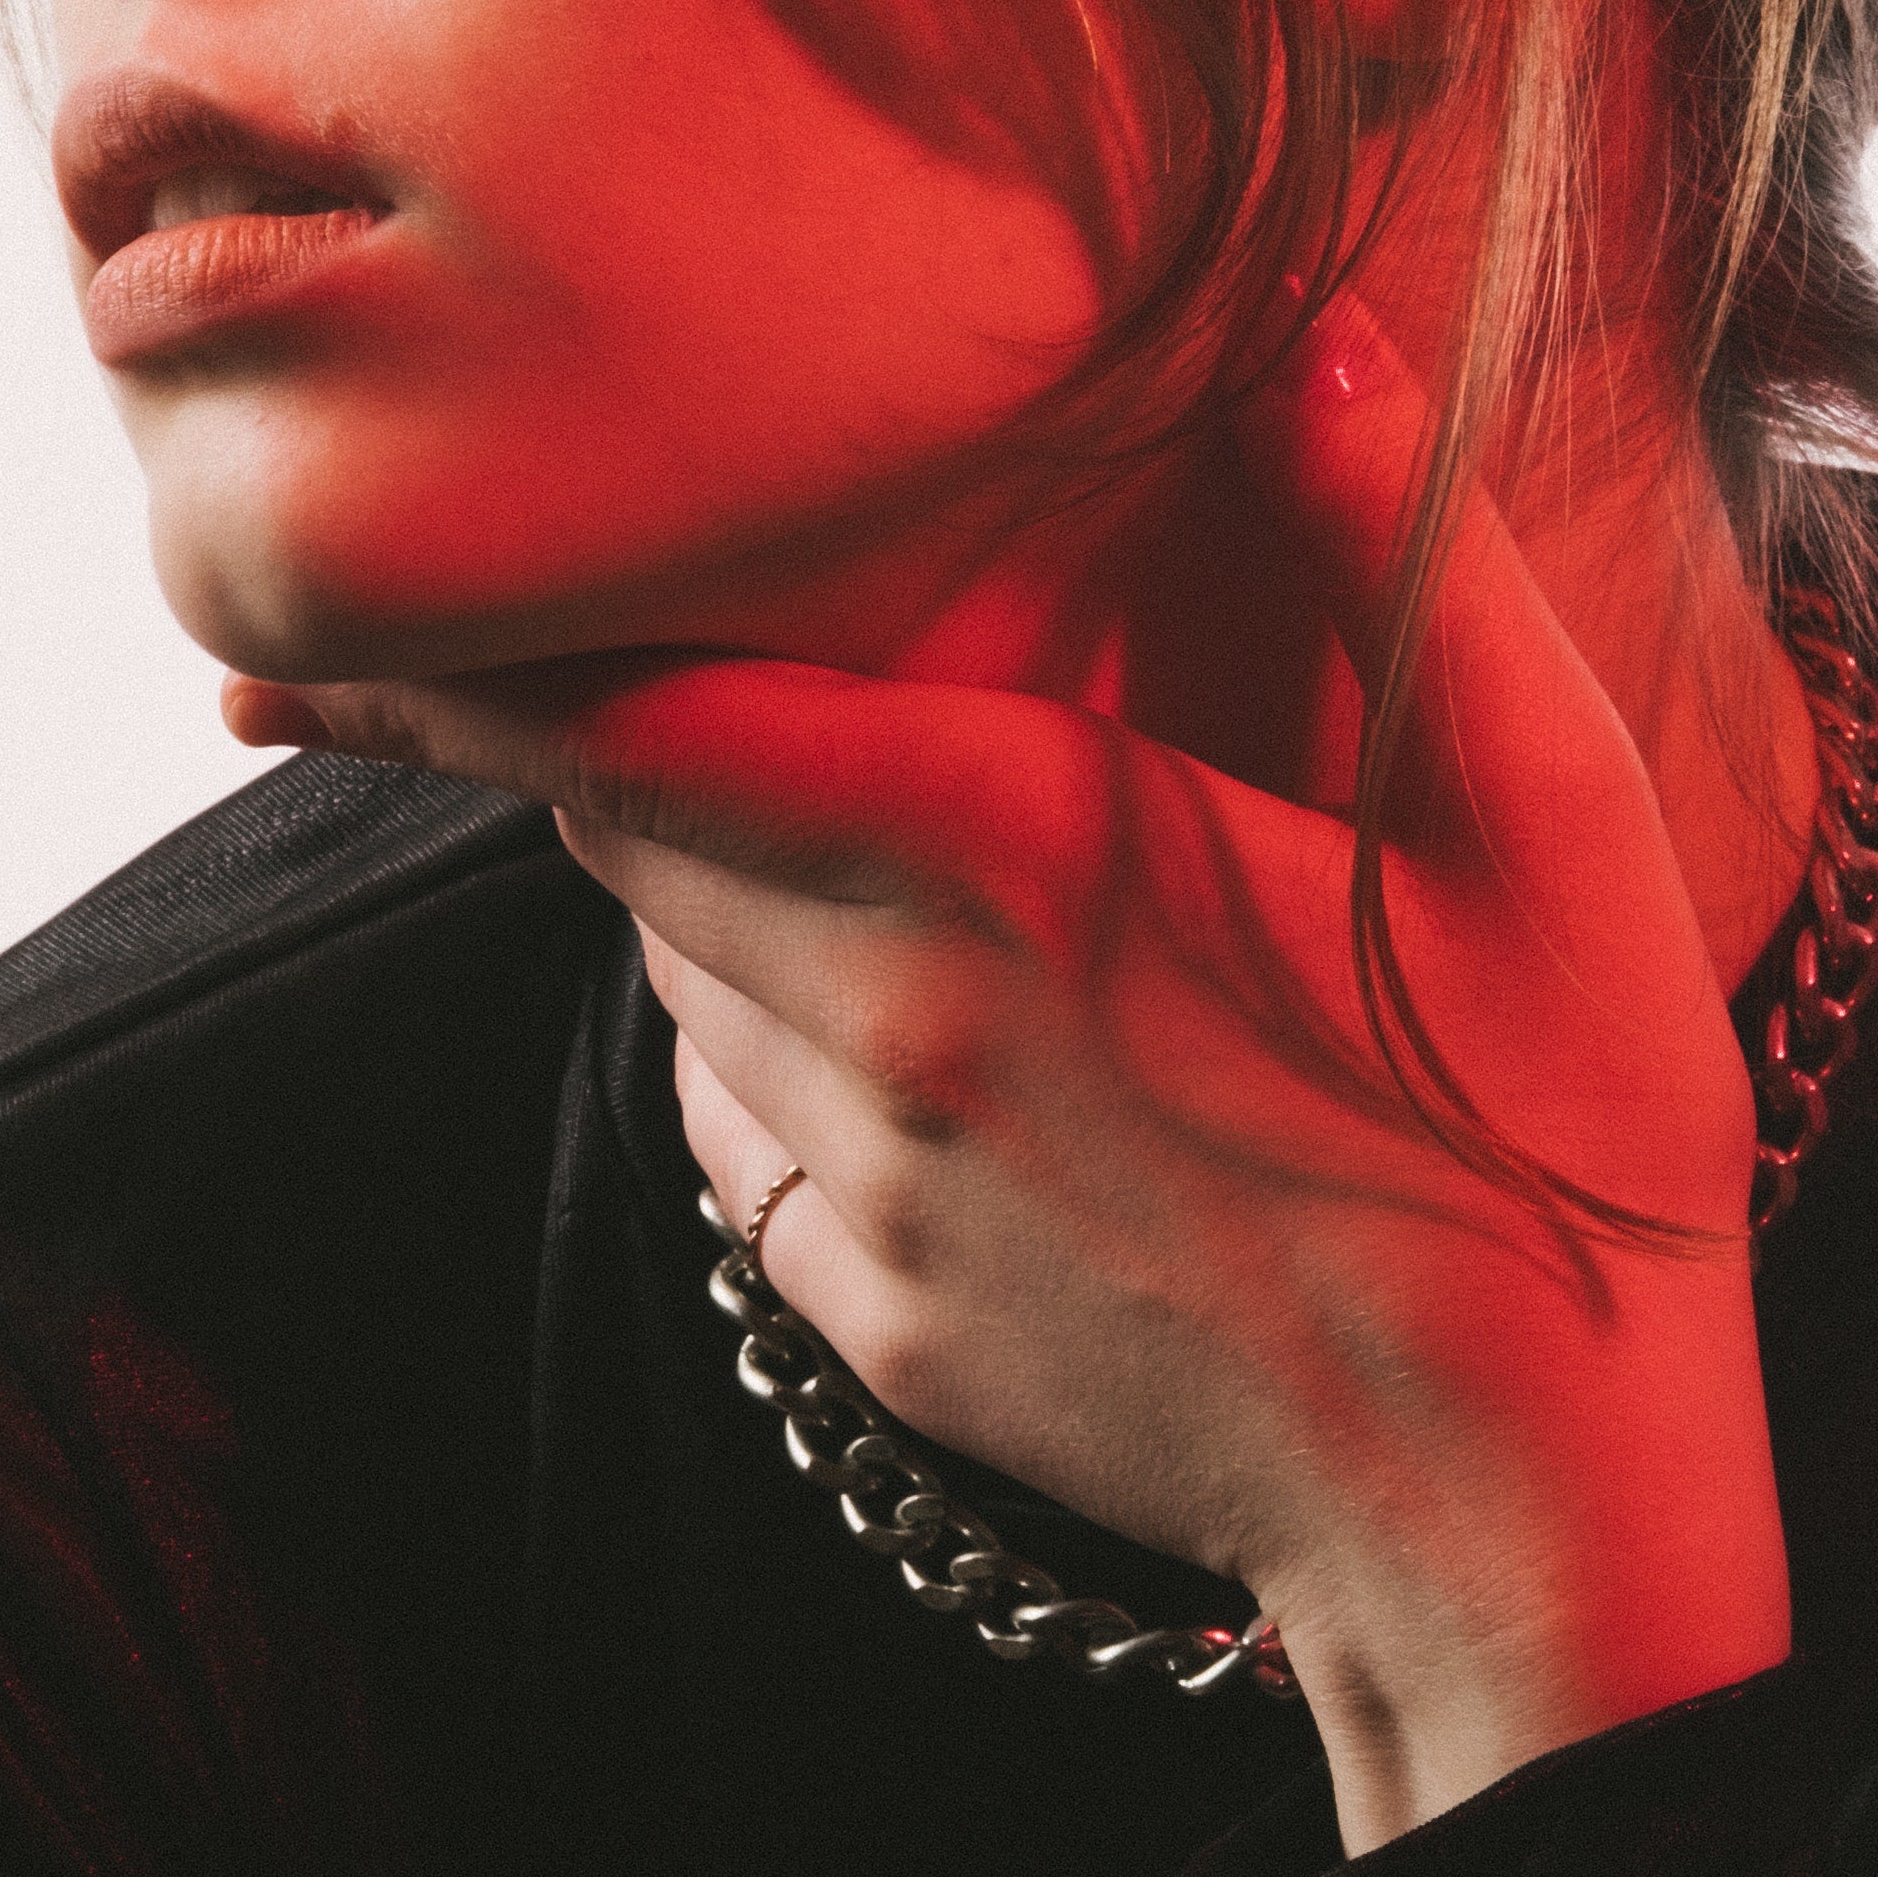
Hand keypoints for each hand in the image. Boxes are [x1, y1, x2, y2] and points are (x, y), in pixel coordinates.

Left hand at [226, 303, 1793, 1848]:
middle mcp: (880, 1018)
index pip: (624, 721)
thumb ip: (1399, 558)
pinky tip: (919, 1013)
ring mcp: (860, 1190)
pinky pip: (735, 1124)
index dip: (452, 663)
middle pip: (615, 827)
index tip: (313, 613)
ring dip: (697, 877)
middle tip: (582, 634)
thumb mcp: (1545, 827)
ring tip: (834, 815)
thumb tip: (1317, 334)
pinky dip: (764, 1036)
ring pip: (670, 970)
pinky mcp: (867, 1317)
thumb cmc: (1564, 1147)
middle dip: (592, 726)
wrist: (1528, 1542)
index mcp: (1009, 854)